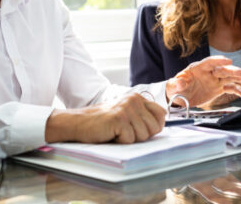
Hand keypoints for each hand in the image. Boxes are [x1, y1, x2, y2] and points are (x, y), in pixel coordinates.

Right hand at [45, 93, 165, 143]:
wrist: (79, 123)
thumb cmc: (103, 123)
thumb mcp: (126, 115)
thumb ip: (142, 117)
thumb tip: (161, 126)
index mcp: (137, 98)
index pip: (161, 114)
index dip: (154, 127)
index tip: (139, 129)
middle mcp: (134, 100)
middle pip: (154, 128)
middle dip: (140, 135)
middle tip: (123, 131)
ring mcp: (127, 108)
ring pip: (143, 135)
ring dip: (129, 139)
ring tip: (115, 132)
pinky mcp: (119, 118)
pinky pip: (130, 139)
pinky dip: (120, 142)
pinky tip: (110, 134)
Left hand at [165, 56, 240, 106]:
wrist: (178, 97)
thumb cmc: (175, 89)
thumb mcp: (172, 87)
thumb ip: (176, 83)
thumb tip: (179, 81)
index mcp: (198, 68)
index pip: (210, 62)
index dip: (219, 61)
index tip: (228, 60)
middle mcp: (209, 72)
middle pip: (225, 70)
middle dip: (237, 71)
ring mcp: (215, 80)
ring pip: (232, 78)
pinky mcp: (218, 88)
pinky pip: (231, 87)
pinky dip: (239, 90)